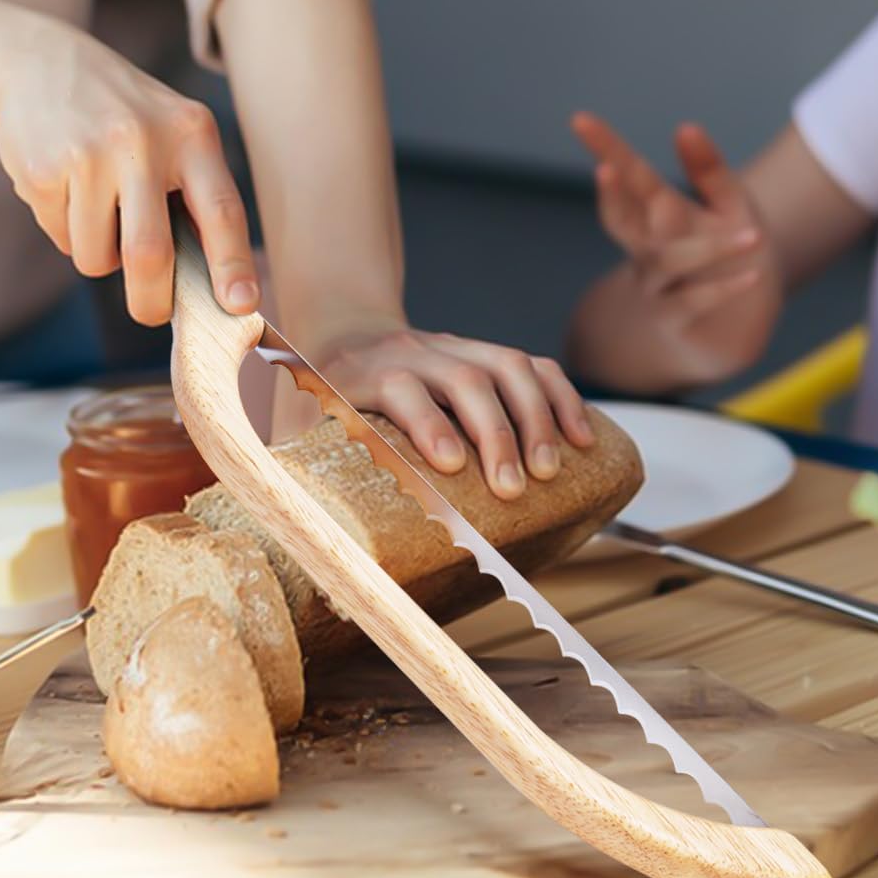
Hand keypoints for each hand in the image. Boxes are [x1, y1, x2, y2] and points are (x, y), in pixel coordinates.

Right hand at [0, 18, 257, 325]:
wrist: (40, 62)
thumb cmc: (123, 115)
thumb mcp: (174, 130)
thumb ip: (195, 192)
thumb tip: (216, 284)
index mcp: (191, 133)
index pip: (221, 210)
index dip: (233, 264)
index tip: (241, 305)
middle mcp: (142, 141)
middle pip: (149, 254)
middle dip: (151, 301)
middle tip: (150, 312)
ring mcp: (88, 155)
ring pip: (97, 257)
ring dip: (98, 255)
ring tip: (96, 210)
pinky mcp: (43, 169)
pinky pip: (60, 237)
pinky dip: (65, 231)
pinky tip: (64, 186)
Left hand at [301, 314, 595, 500]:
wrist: (342, 328)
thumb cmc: (321, 397)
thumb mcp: (297, 425)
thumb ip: (301, 475)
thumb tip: (312, 549)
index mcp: (360, 373)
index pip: (400, 386)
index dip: (427, 421)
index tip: (451, 464)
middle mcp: (409, 353)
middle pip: (462, 378)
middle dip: (495, 433)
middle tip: (512, 489)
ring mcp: (451, 346)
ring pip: (505, 364)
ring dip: (535, 417)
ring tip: (550, 470)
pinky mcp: (482, 351)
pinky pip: (531, 364)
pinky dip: (560, 396)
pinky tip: (579, 437)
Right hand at [572, 111, 780, 379]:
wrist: (730, 325)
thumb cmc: (725, 254)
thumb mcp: (727, 206)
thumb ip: (708, 170)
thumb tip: (683, 126)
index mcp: (657, 214)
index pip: (628, 176)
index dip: (605, 148)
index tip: (580, 119)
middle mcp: (648, 248)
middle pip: (621, 218)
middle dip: (612, 193)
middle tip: (605, 169)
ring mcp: (659, 286)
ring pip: (667, 263)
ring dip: (705, 250)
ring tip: (751, 237)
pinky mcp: (680, 320)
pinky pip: (695, 302)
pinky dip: (722, 290)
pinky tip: (751, 276)